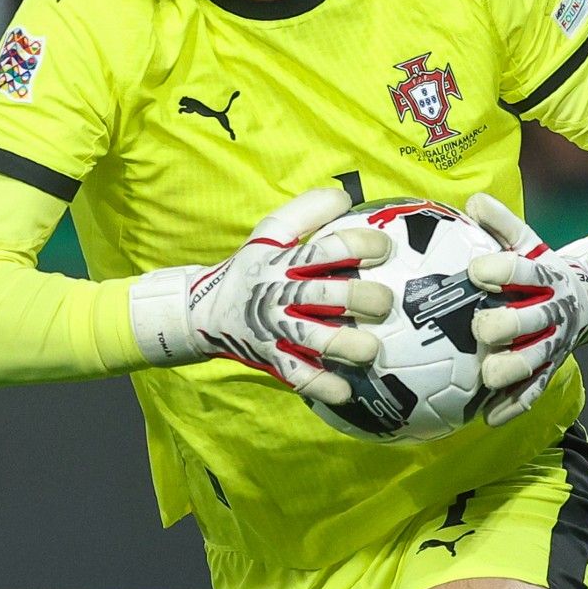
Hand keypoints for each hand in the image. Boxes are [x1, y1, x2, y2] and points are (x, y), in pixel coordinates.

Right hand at [130, 188, 393, 404]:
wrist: (203, 312)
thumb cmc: (250, 269)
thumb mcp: (270, 233)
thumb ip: (306, 211)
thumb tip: (345, 197)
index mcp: (285, 261)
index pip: (328, 248)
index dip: (361, 246)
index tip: (384, 250)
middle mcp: (281, 294)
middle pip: (327, 295)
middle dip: (363, 298)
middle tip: (384, 302)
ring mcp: (275, 330)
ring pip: (317, 340)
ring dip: (348, 346)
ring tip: (371, 349)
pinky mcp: (272, 359)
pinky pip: (299, 377)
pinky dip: (323, 386)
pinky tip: (345, 390)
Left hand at [464, 194, 587, 425]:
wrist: (587, 297)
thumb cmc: (538, 267)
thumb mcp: (526, 240)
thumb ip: (501, 223)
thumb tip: (472, 201)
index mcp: (548, 274)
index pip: (527, 270)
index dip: (505, 269)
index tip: (477, 270)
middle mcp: (554, 310)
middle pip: (535, 319)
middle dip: (510, 324)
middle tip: (481, 327)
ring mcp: (554, 342)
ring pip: (536, 359)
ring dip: (513, 369)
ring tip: (487, 376)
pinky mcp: (549, 368)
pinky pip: (533, 391)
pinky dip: (513, 405)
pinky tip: (488, 417)